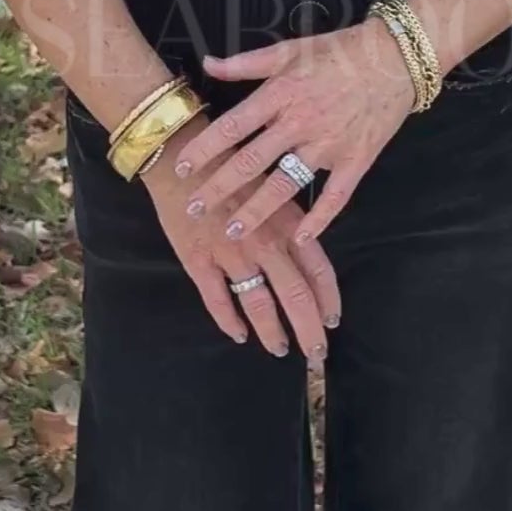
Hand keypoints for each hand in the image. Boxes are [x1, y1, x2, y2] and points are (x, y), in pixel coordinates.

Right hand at [142, 114, 340, 364]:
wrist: (180, 156)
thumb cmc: (230, 166)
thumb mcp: (271, 187)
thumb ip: (290, 221)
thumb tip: (306, 255)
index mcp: (286, 222)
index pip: (319, 270)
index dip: (328, 300)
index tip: (332, 322)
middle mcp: (264, 241)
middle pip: (296, 296)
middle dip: (309, 330)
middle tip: (317, 354)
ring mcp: (231, 253)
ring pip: (259, 303)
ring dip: (272, 331)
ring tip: (280, 349)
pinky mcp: (198, 259)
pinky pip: (217, 299)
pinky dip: (229, 321)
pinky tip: (238, 335)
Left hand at [173, 19, 417, 243]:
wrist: (396, 58)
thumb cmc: (338, 52)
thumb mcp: (289, 50)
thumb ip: (245, 62)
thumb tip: (207, 62)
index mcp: (280, 94)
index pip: (233, 127)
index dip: (205, 149)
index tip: (182, 168)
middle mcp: (300, 122)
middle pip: (252, 161)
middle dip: (219, 188)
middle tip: (194, 209)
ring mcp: (329, 144)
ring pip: (286, 184)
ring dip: (257, 210)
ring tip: (233, 230)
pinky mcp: (356, 160)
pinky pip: (336, 196)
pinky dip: (319, 219)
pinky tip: (299, 238)